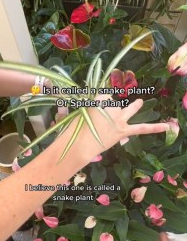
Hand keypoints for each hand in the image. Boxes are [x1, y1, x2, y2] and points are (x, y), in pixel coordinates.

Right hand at [54, 95, 168, 162]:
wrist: (80, 145)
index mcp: (98, 100)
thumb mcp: (76, 113)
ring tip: (139, 102)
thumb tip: (85, 110)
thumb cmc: (72, 129)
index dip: (95, 101)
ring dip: (134, 106)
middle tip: (94, 119)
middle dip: (105, 108)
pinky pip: (141, 128)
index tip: (89, 107)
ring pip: (128, 109)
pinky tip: (167, 127)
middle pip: (112, 103)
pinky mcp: (123, 131)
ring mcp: (119, 119)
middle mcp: (112, 107)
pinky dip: (155, 128)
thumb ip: (83, 108)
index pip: (102, 95)